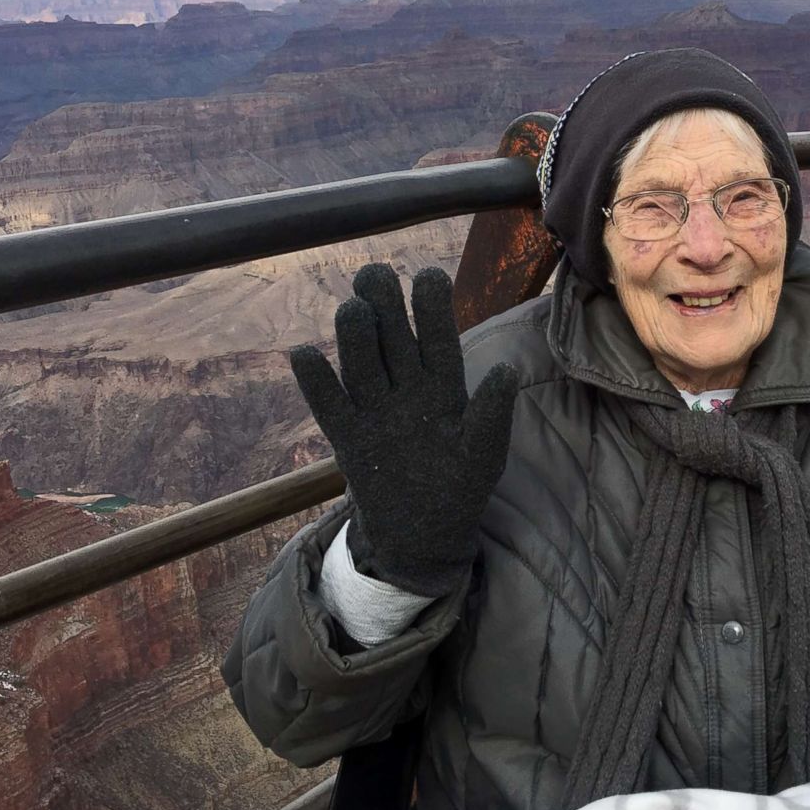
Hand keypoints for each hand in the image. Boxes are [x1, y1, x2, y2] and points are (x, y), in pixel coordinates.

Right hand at [291, 264, 518, 596]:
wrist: (423, 534)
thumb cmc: (460, 486)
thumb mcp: (485, 455)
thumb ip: (492, 416)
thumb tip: (506, 371)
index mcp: (444, 386)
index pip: (439, 338)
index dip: (433, 307)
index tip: (429, 275)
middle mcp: (407, 388)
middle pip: (392, 338)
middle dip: (384, 304)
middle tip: (375, 275)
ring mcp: (375, 410)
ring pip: (361, 363)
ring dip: (355, 335)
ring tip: (354, 311)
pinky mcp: (348, 437)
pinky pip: (329, 405)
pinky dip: (316, 383)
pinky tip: (304, 355)